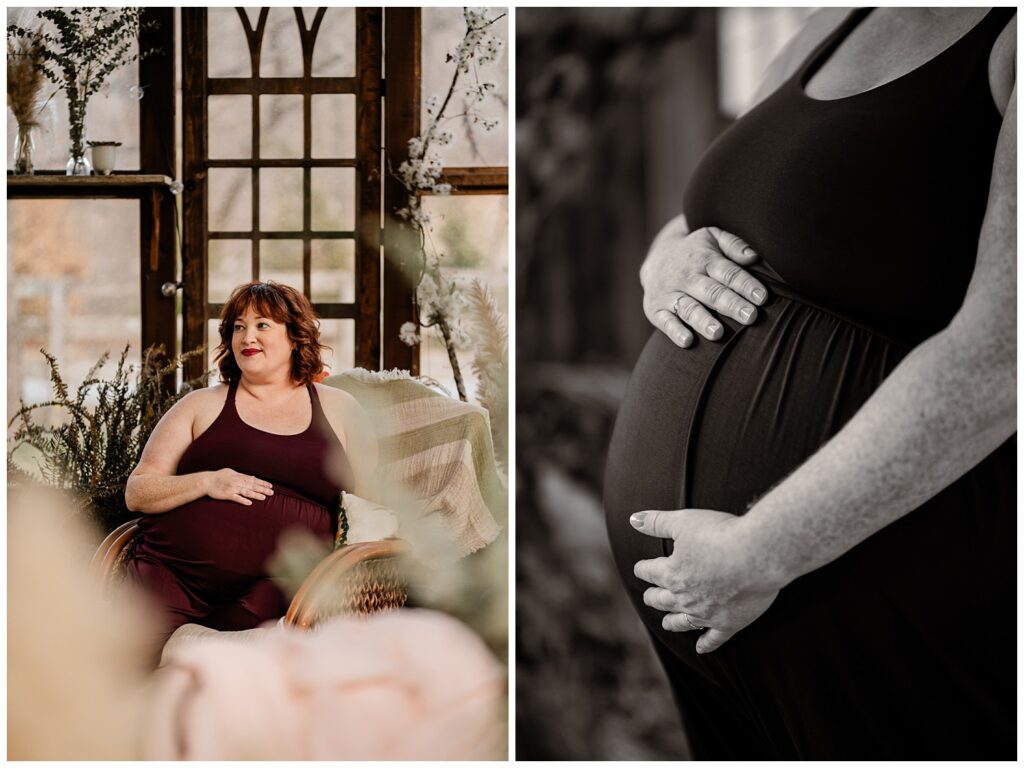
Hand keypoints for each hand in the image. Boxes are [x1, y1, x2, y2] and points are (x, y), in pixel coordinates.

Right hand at [206, 469, 273, 505]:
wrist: (207, 481)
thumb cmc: (219, 476)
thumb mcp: (231, 472)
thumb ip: (241, 475)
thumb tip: (252, 477)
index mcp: (239, 477)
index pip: (254, 480)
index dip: (262, 483)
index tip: (270, 486)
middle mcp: (237, 482)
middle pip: (252, 486)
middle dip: (262, 489)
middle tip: (272, 493)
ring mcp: (232, 489)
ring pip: (246, 492)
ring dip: (255, 495)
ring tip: (264, 498)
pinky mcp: (227, 495)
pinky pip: (236, 498)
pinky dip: (242, 500)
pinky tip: (249, 503)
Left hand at [631, 507, 779, 653]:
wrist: (758, 554)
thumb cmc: (721, 534)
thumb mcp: (684, 521)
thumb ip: (657, 522)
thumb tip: (634, 519)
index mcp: (671, 572)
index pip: (649, 572)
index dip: (643, 568)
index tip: (641, 568)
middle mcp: (684, 597)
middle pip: (661, 600)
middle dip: (653, 597)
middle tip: (650, 596)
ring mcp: (706, 613)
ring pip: (681, 622)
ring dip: (671, 622)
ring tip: (666, 623)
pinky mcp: (729, 623)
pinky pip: (714, 639)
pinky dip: (706, 645)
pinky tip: (700, 649)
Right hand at [641, 223, 767, 347]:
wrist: (655, 257)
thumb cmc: (694, 251)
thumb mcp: (712, 237)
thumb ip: (734, 245)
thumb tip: (754, 257)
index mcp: (704, 260)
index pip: (728, 273)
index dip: (745, 285)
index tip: (762, 297)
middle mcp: (687, 277)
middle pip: (712, 292)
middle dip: (731, 304)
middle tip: (750, 316)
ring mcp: (670, 294)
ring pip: (689, 308)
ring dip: (703, 321)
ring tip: (718, 333)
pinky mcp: (656, 309)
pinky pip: (665, 322)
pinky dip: (675, 332)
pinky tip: (687, 341)